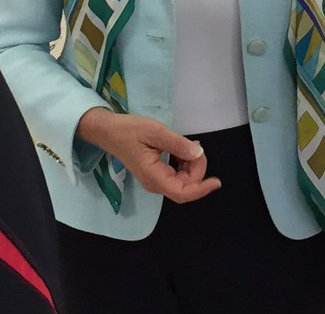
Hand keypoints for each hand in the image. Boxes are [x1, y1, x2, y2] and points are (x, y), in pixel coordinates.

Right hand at [76, 108, 221, 202]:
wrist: (108, 131)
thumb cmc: (129, 131)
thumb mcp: (155, 132)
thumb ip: (178, 144)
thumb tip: (198, 153)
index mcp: (154, 176)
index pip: (181, 192)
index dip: (201, 190)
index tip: (216, 182)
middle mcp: (155, 183)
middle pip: (186, 186)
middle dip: (197, 168)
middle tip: (195, 145)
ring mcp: (156, 180)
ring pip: (183, 181)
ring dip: (191, 165)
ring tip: (187, 144)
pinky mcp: (157, 173)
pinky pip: (177, 174)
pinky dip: (184, 163)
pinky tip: (181, 149)